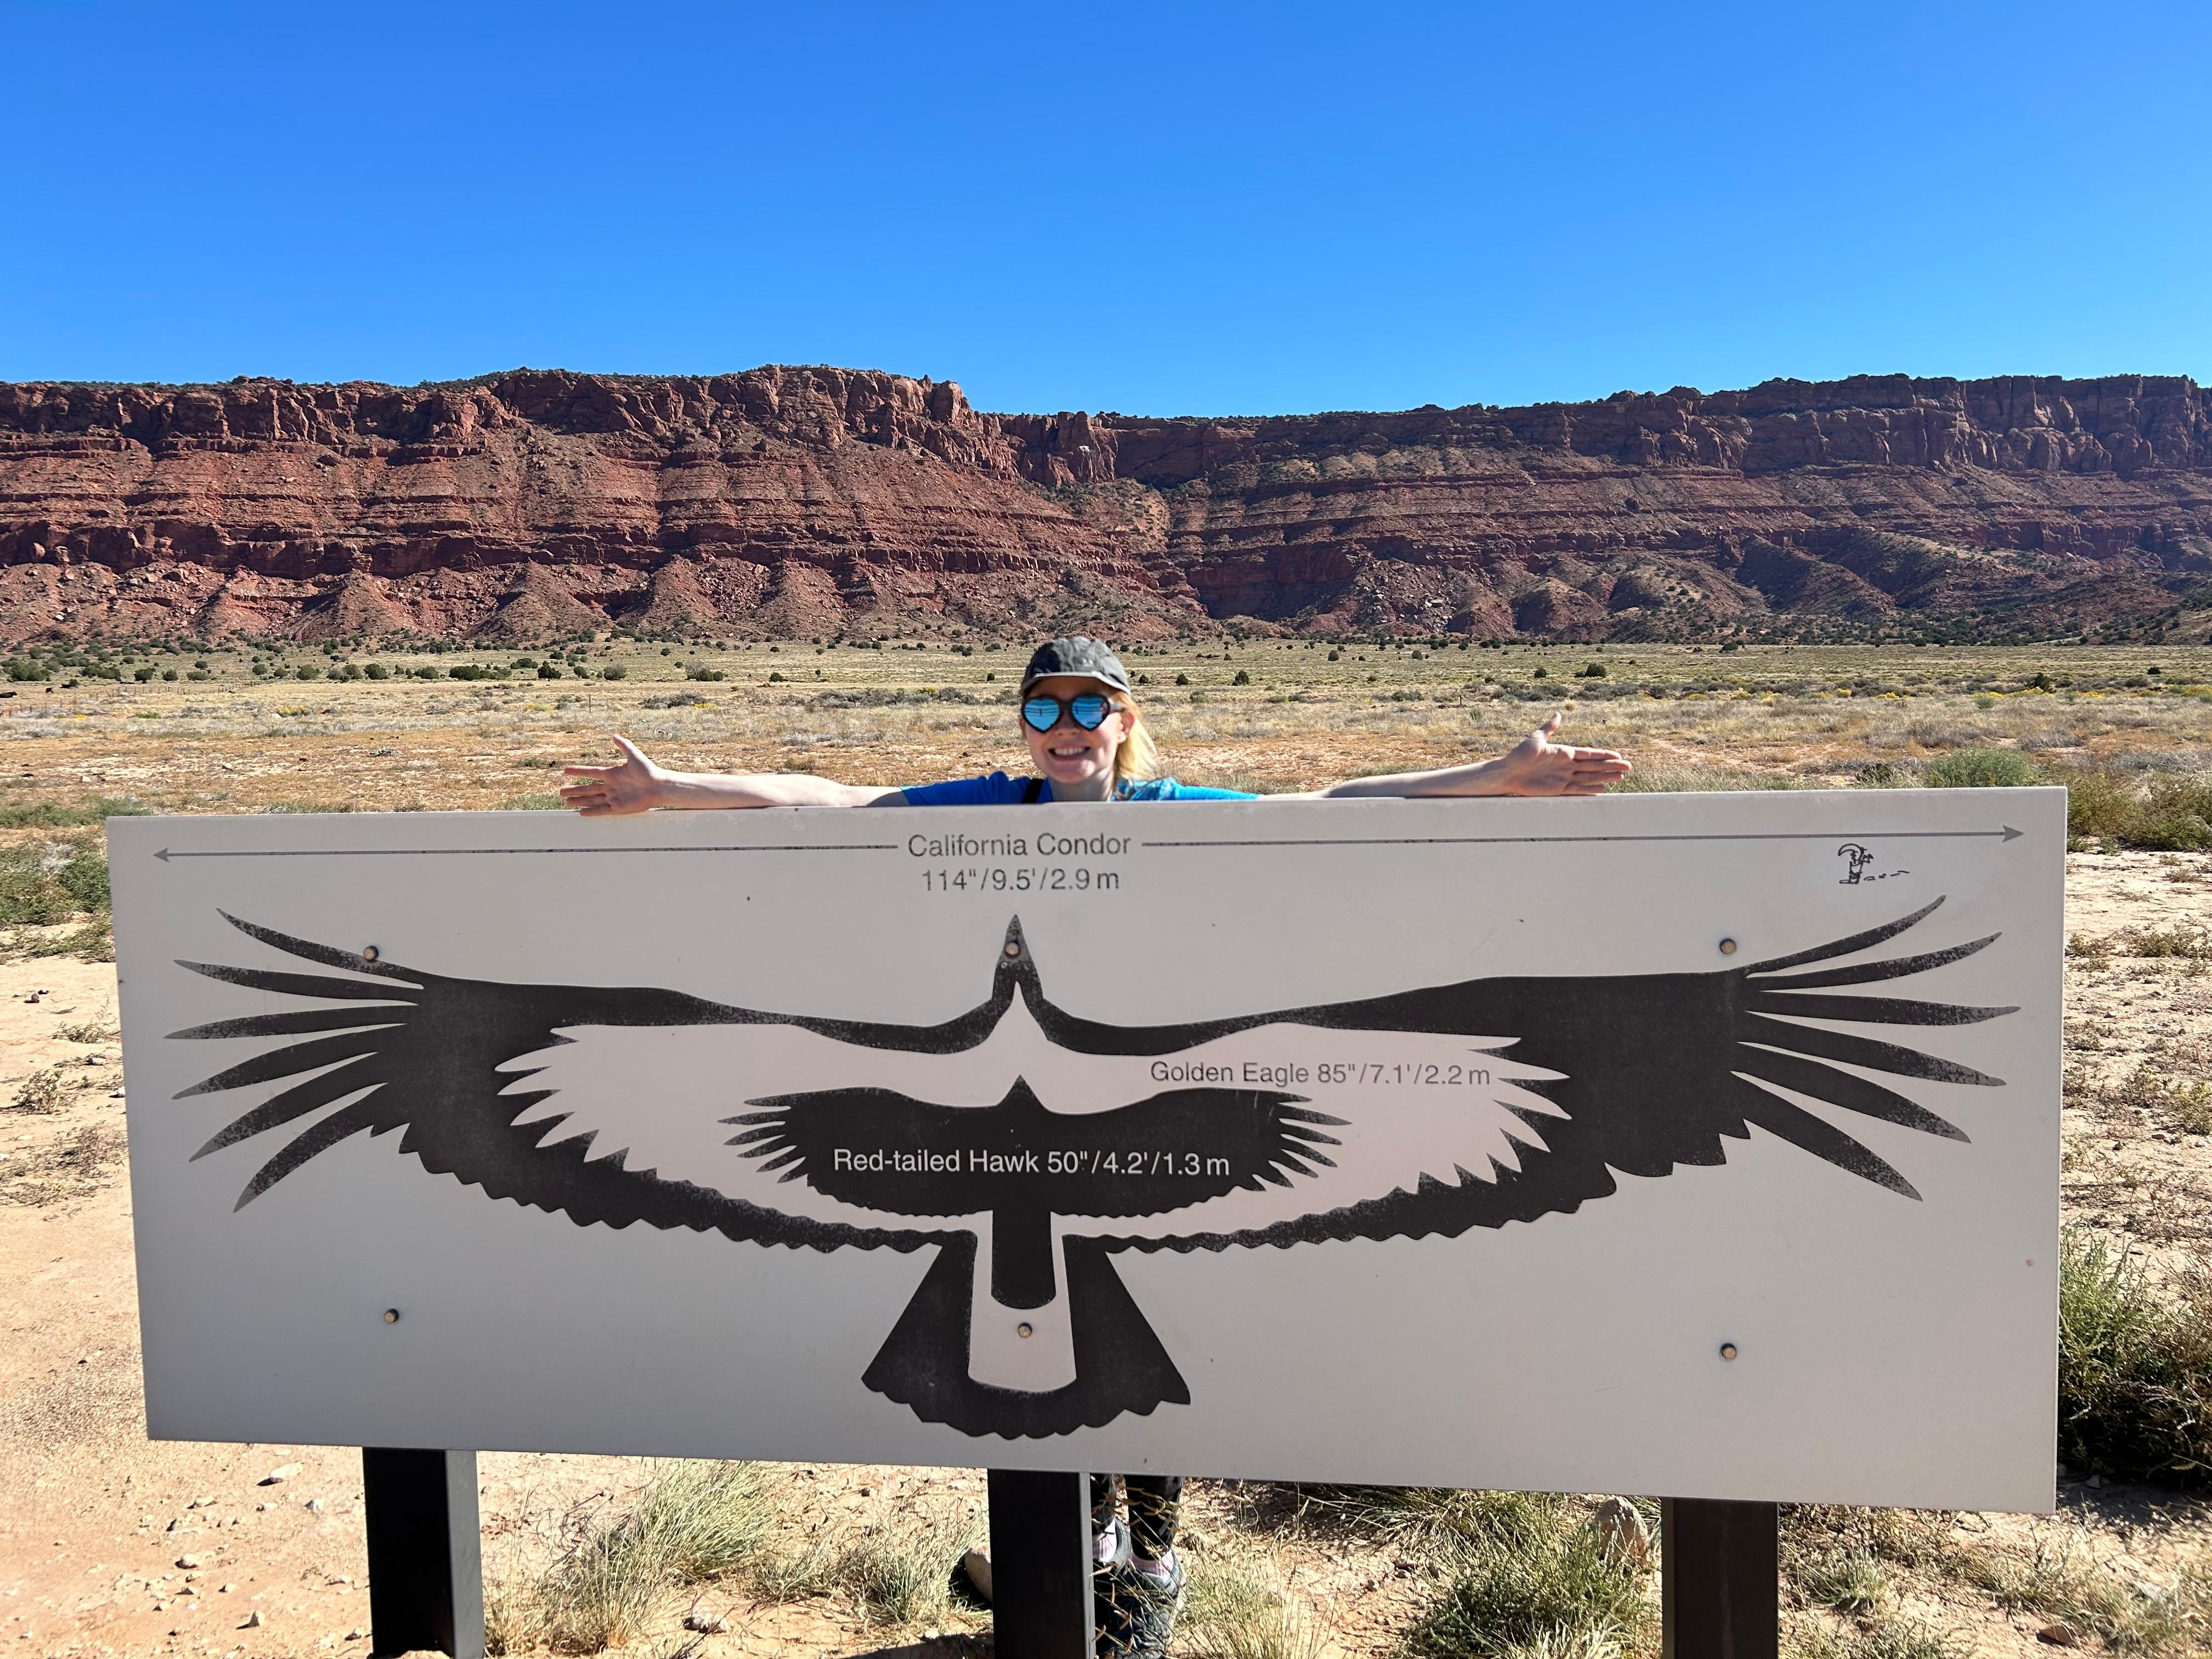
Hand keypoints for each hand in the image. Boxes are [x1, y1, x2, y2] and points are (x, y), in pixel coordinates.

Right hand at [560, 735, 667, 815]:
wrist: (659, 786)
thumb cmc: (648, 771)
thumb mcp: (634, 756)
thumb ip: (624, 746)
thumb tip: (614, 736)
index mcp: (612, 774)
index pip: (591, 773)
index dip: (578, 772)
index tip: (565, 771)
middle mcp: (611, 786)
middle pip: (588, 789)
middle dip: (574, 790)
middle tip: (561, 792)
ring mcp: (614, 798)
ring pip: (592, 800)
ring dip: (580, 801)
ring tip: (567, 801)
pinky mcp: (619, 808)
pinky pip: (602, 810)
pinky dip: (592, 812)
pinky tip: (581, 812)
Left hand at [1486, 715, 1631, 796]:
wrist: (1508, 772)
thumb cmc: (1520, 755)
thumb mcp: (1536, 739)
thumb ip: (1549, 728)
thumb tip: (1558, 714)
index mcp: (1564, 752)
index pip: (1589, 754)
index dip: (1604, 755)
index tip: (1618, 755)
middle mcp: (1567, 765)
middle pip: (1594, 766)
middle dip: (1611, 766)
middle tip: (1628, 767)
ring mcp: (1564, 778)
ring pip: (1589, 778)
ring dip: (1605, 777)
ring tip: (1620, 778)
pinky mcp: (1558, 789)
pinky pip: (1577, 790)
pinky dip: (1589, 790)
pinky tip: (1602, 790)